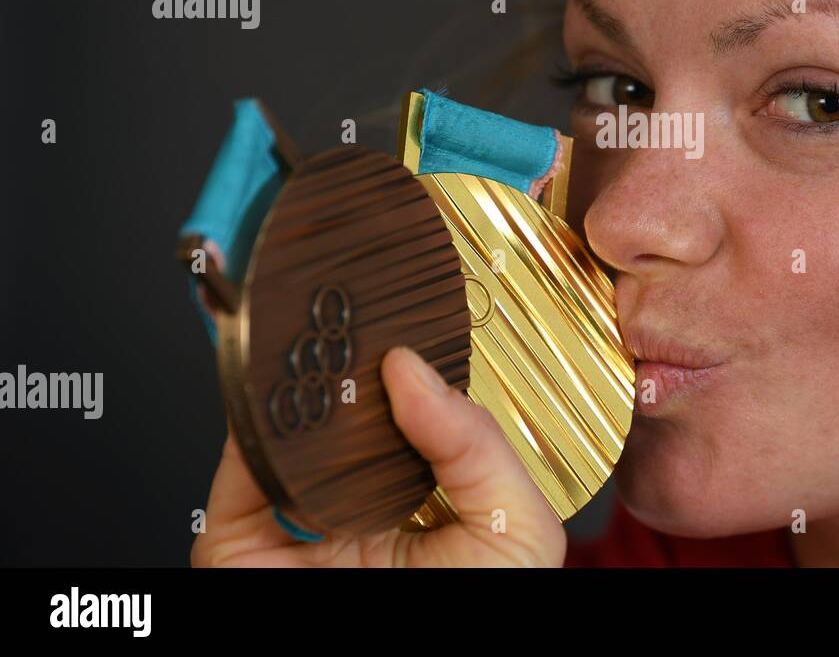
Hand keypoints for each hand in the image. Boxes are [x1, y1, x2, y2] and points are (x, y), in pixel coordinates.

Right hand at [191, 346, 566, 566]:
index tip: (406, 312)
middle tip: (359, 313)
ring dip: (293, 383)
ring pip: (279, 432)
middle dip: (344, 361)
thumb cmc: (477, 614)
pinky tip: (286, 400)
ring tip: (323, 340)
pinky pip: (235, 476)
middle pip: (337, 411)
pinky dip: (250, 432)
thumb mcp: (515, 526)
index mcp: (422, 489)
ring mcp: (295, 524)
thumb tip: (410, 370)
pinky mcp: (238, 548)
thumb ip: (477, 442)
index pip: (405, 406)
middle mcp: (357, 501)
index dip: (406, 356)